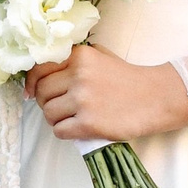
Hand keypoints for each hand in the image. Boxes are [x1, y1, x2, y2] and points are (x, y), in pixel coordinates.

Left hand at [27, 46, 187, 143]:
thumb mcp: (99, 56)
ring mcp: (83, 100)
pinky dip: (65, 132)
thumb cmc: (126, 78)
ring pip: (48, 113)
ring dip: (56, 119)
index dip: (32, 83)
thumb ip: (72, 59)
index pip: (39, 68)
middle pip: (41, 93)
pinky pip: (60, 131)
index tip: (32, 92)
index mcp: (79, 56)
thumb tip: (40, 76)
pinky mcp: (89, 123)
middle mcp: (78, 75)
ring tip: (71, 117)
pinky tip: (78, 128)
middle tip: (60, 106)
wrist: (155, 97)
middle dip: (45, 102)